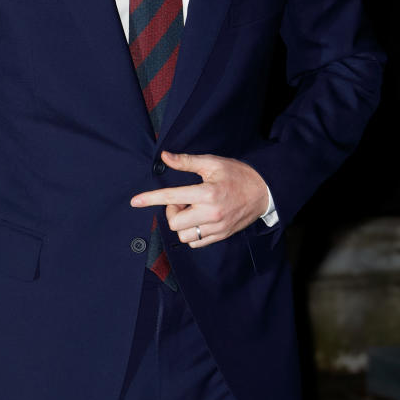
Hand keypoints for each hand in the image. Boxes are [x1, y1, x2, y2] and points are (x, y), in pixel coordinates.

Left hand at [130, 151, 269, 248]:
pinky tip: (196, 219)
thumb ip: (186, 162)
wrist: (264, 191)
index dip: (151, 198)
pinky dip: (190, 233)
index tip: (135, 201)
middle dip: (171, 211)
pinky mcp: (222, 235)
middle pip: (175, 222)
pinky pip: (196, 242)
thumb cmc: (237, 174)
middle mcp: (211, 214)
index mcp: (207, 193)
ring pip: (184, 236)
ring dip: (181, 224)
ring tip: (190, 210)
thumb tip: (165, 157)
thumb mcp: (212, 163)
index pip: (171, 197)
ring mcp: (217, 228)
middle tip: (181, 200)